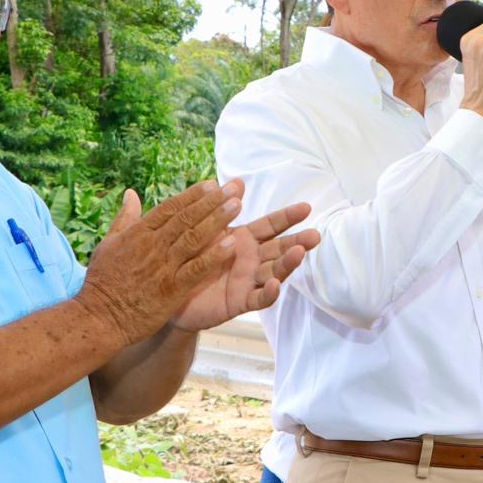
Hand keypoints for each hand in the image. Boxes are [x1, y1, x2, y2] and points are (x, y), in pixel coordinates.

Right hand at [77, 180, 242, 346]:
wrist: (99, 318)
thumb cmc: (102, 282)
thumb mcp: (108, 244)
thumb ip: (124, 218)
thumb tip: (130, 193)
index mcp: (138, 233)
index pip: (170, 208)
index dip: (192, 195)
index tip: (211, 184)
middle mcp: (152, 246)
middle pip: (186, 218)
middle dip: (211, 201)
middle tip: (233, 188)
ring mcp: (162, 267)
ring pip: (194, 237)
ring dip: (217, 220)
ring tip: (236, 206)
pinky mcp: (171, 289)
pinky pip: (197, 269)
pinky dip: (214, 256)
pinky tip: (231, 244)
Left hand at [172, 199, 320, 330]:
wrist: (167, 292)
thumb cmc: (188, 258)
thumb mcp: (206, 231)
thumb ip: (223, 209)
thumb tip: (238, 181)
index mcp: (245, 240)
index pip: (270, 226)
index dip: (288, 217)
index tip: (306, 207)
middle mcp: (251, 260)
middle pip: (279, 249)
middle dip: (297, 241)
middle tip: (315, 236)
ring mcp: (248, 281)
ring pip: (274, 272)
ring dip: (287, 263)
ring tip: (299, 253)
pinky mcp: (239, 302)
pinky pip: (257, 299)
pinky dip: (268, 293)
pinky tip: (274, 284)